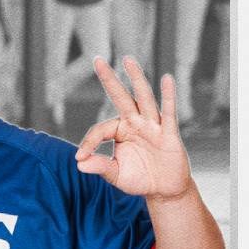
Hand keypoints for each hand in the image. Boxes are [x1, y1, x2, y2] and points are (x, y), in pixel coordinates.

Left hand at [75, 56, 193, 200]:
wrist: (164, 189)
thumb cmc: (139, 178)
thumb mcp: (116, 175)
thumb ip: (100, 167)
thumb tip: (79, 163)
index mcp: (121, 130)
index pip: (101, 129)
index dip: (89, 142)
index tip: (80, 157)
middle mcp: (136, 123)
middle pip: (121, 97)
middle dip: (109, 79)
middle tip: (97, 59)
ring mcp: (152, 125)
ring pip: (143, 98)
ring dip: (136, 79)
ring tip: (127, 59)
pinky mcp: (169, 133)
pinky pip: (168, 112)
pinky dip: (168, 96)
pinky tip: (167, 79)